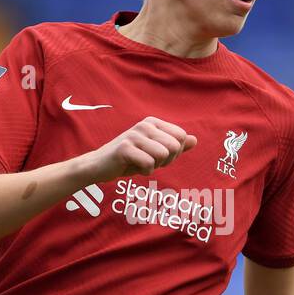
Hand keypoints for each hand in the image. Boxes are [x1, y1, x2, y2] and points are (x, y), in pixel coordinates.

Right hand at [81, 116, 196, 182]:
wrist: (99, 166)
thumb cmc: (129, 159)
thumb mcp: (154, 151)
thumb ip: (175, 145)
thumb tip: (194, 139)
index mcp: (153, 122)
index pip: (181, 137)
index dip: (174, 152)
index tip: (157, 155)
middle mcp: (144, 125)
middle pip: (174, 146)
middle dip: (165, 160)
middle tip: (148, 161)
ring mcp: (134, 135)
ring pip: (163, 155)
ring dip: (154, 166)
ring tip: (140, 163)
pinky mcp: (125, 148)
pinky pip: (149, 164)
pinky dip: (144, 172)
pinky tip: (132, 167)